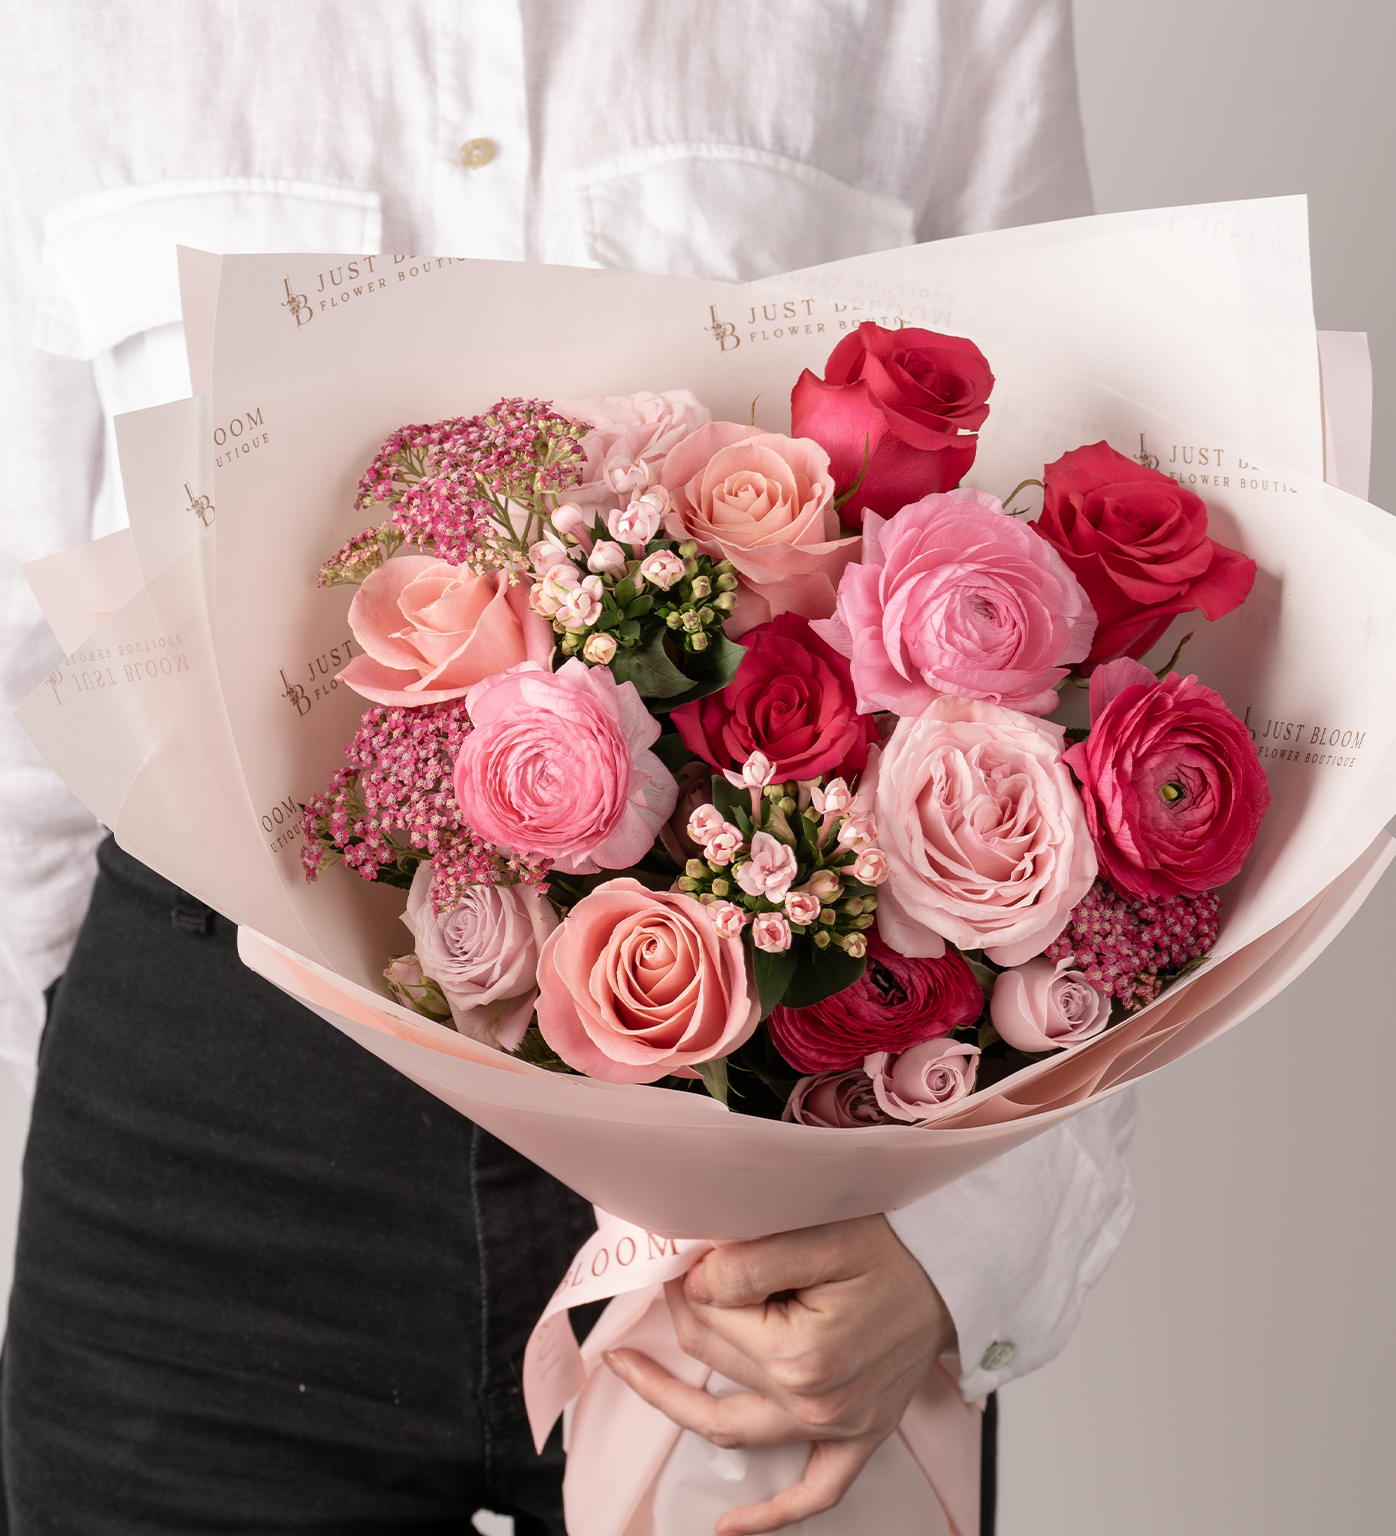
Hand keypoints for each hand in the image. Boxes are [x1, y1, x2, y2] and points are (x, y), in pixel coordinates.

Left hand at [603, 1214, 954, 1534]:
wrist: (956, 1268)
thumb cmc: (895, 1245)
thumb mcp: (820, 1236)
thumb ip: (749, 1263)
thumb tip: (694, 1284)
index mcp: (800, 1355)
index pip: (707, 1321)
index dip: (687, 1283)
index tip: (684, 1255)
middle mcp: (815, 1403)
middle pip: (714, 1363)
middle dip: (686, 1316)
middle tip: (674, 1278)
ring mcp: (838, 1427)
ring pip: (734, 1428)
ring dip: (676, 1404)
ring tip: (632, 1372)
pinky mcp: (859, 1437)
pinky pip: (813, 1494)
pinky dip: (770, 1515)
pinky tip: (728, 1526)